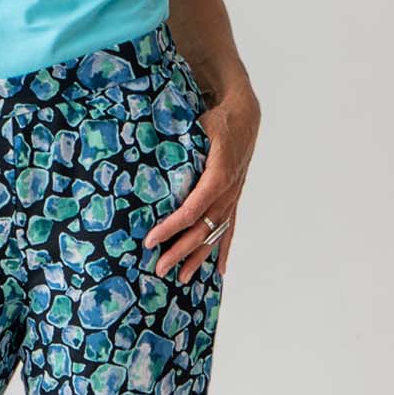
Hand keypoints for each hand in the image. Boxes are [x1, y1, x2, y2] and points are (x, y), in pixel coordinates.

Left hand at [143, 86, 257, 281]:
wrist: (245, 116)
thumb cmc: (218, 120)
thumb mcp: (199, 128)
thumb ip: (180, 145)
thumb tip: (149, 155)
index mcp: (217, 176)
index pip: (191, 211)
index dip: (170, 228)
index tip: (150, 241)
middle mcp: (227, 192)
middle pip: (201, 229)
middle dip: (179, 251)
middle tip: (158, 268)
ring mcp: (232, 198)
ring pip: (215, 234)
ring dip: (198, 257)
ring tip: (182, 278)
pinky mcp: (234, 199)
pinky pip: (230, 229)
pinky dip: (223, 249)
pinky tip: (220, 270)